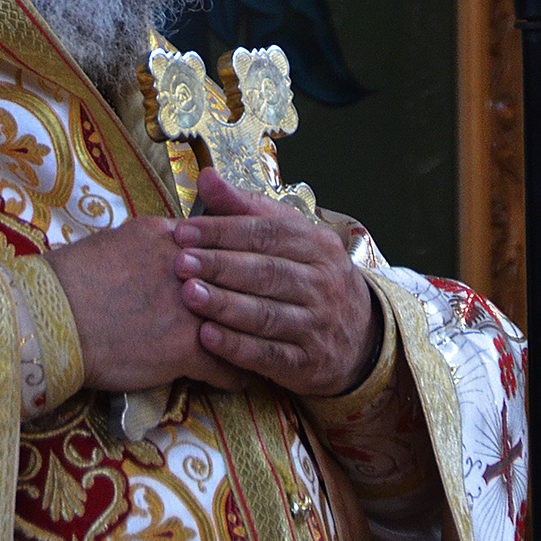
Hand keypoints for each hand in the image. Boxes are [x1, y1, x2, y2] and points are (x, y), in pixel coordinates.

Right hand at [47, 216, 249, 393]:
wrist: (52, 315)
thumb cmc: (70, 279)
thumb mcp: (114, 242)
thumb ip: (150, 246)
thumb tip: (166, 253)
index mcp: (167, 236)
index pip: (216, 244)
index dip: (230, 262)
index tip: (244, 274)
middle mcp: (186, 268)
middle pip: (234, 280)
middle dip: (252, 296)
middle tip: (269, 310)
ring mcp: (189, 308)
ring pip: (236, 323)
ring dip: (250, 338)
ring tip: (263, 349)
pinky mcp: (184, 348)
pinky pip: (224, 365)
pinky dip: (235, 375)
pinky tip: (240, 381)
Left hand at [172, 169, 377, 397]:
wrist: (359, 336)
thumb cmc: (309, 275)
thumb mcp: (290, 236)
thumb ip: (245, 208)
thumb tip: (206, 177)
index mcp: (316, 245)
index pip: (267, 232)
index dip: (223, 231)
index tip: (183, 232)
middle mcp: (322, 283)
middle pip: (267, 271)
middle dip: (220, 266)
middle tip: (180, 263)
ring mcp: (317, 325)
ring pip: (267, 314)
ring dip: (224, 305)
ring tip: (188, 295)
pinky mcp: (308, 364)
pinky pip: (270, 355)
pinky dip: (237, 347)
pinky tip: (207, 338)